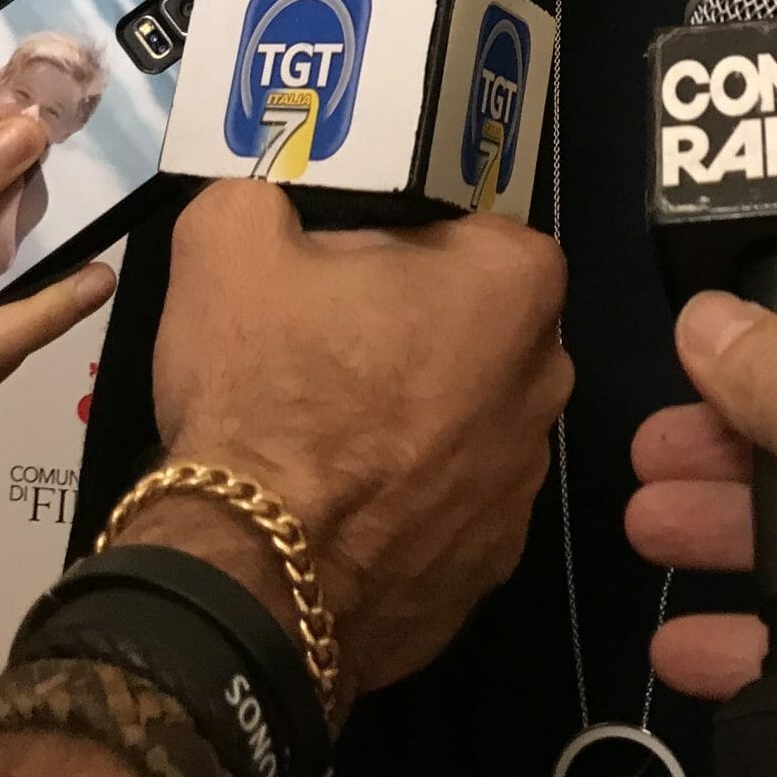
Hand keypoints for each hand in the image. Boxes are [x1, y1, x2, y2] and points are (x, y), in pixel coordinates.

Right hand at [132, 183, 570, 704]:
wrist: (249, 580)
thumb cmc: (263, 391)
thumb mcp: (228, 241)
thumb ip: (267, 196)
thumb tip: (276, 208)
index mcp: (515, 284)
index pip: (474, 229)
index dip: (404, 243)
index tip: (345, 267)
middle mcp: (547, 380)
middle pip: (479, 327)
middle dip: (420, 329)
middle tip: (330, 346)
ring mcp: (524, 483)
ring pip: (469, 420)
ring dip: (416, 421)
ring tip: (326, 437)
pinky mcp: (490, 566)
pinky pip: (449, 507)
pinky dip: (406, 505)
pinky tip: (341, 510)